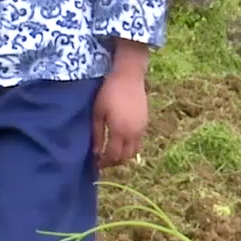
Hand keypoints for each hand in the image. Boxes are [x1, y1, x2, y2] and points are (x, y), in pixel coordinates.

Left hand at [92, 41, 149, 167]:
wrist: (128, 76)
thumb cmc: (109, 92)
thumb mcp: (98, 113)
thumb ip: (96, 134)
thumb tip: (95, 152)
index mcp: (119, 132)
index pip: (113, 156)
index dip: (104, 162)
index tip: (96, 163)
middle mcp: (133, 134)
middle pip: (125, 157)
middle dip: (114, 162)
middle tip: (103, 161)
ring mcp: (141, 129)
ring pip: (134, 152)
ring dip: (123, 156)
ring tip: (111, 152)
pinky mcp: (145, 123)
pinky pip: (139, 142)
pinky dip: (130, 147)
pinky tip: (120, 141)